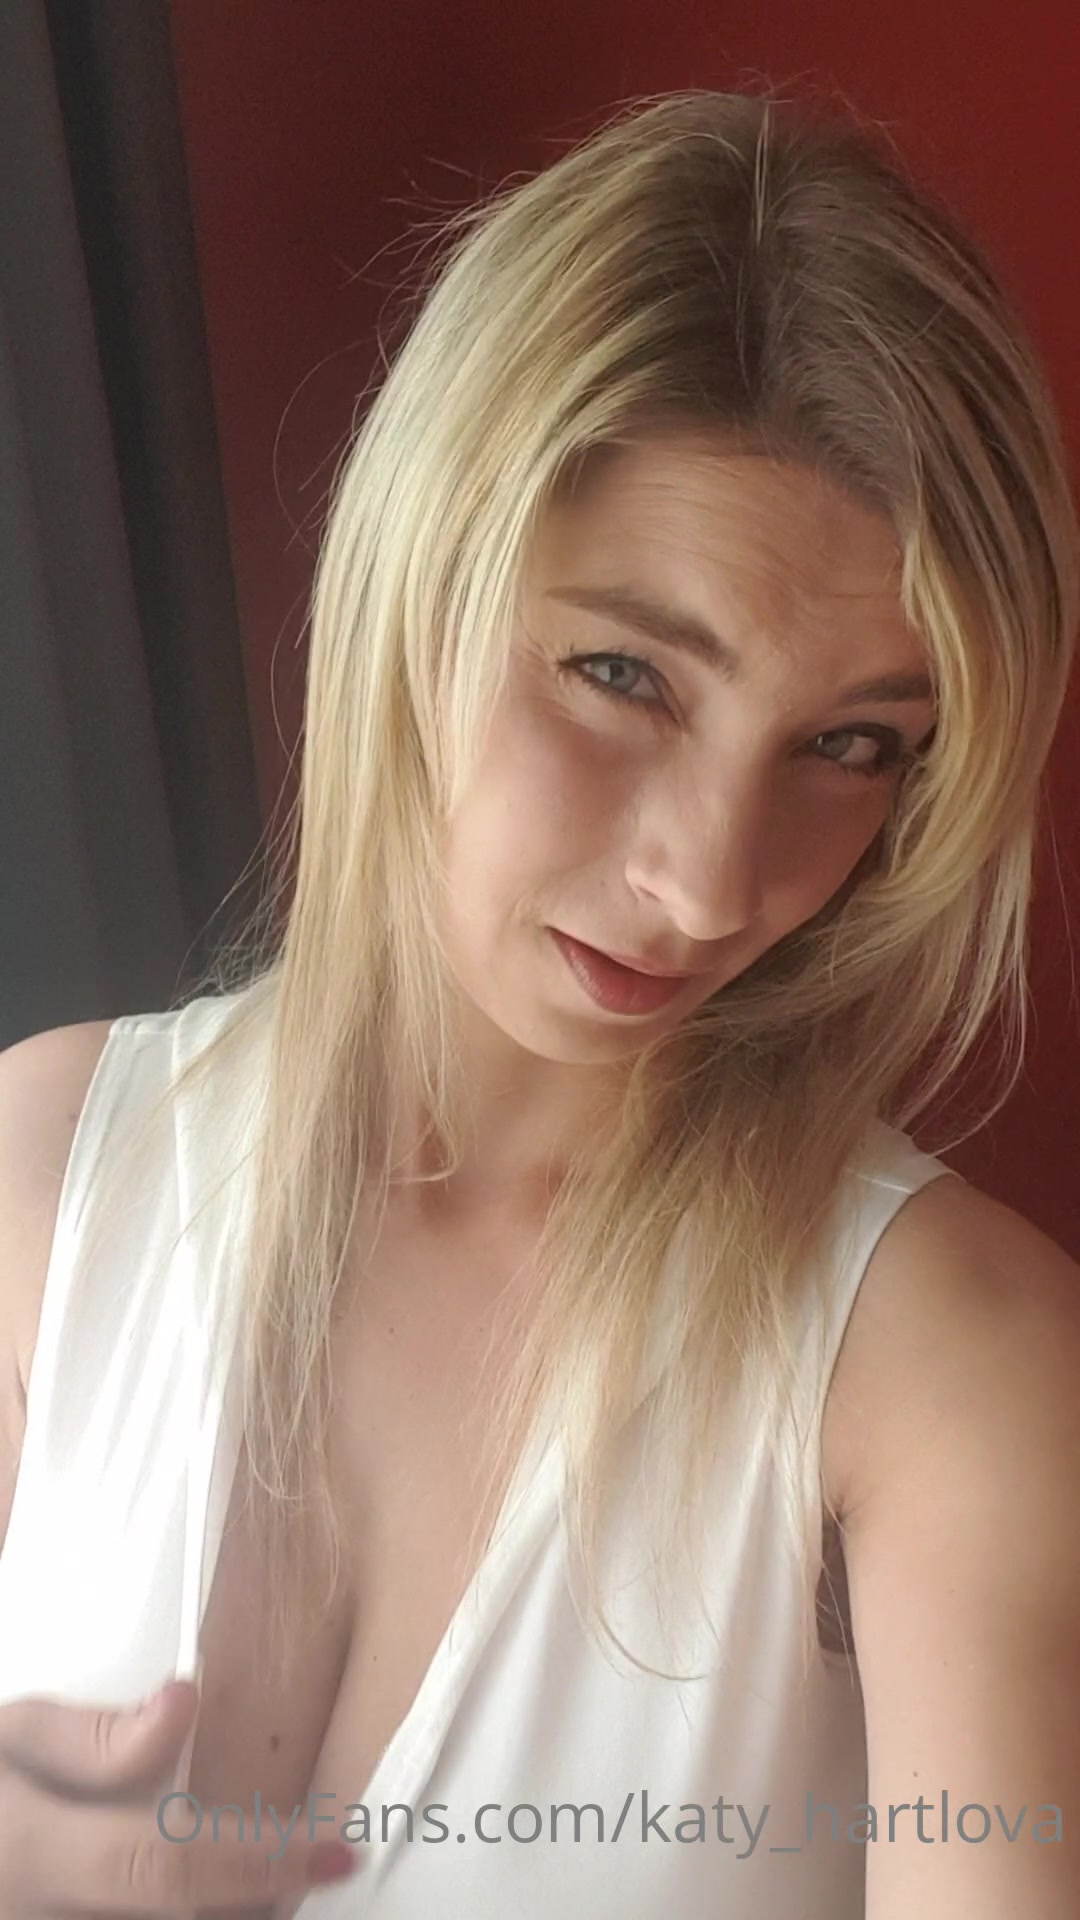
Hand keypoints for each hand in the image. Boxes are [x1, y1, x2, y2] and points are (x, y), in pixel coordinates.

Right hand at [0, 1680, 357, 1911]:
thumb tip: (184, 1705)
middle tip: (310, 1865)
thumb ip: (92, 1736)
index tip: (334, 1850)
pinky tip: (218, 1895)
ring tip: (261, 1879)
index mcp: (29, 1861)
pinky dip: (186, 1917)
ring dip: (226, 1910)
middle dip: (258, 1901)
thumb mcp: (5, 1738)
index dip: (258, 1862)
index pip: (165, 1871)